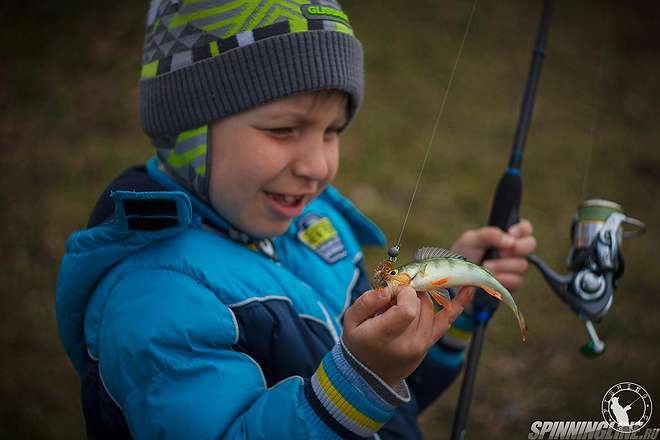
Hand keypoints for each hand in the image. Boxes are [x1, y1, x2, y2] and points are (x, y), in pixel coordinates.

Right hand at [342, 286, 473, 386]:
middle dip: (410, 292)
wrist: (368, 376)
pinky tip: (469, 288)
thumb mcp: (351, 320)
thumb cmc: (358, 343)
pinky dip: (458, 304)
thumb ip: (367, 301)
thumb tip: (389, 289)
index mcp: (385, 336)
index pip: (409, 308)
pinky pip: (446, 320)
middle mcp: (408, 343)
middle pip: (420, 304)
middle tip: (395, 295)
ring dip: (419, 297)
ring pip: (430, 307)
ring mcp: (422, 345)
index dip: (404, 292)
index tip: (392, 292)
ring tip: (401, 302)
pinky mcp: (429, 344)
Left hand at [451, 219, 536, 291]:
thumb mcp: (471, 239)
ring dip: (503, 265)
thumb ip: (489, 234)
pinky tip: (491, 277)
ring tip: (485, 266)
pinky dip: (502, 279)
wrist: (455, 278)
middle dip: (517, 248)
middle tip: (500, 252)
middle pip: (530, 244)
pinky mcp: (512, 284)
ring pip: (522, 264)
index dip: (522, 229)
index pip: (526, 228)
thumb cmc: (463, 255)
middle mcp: (513, 251)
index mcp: (506, 236)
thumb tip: (510, 240)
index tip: (511, 233)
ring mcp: (514, 268)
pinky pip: (516, 280)